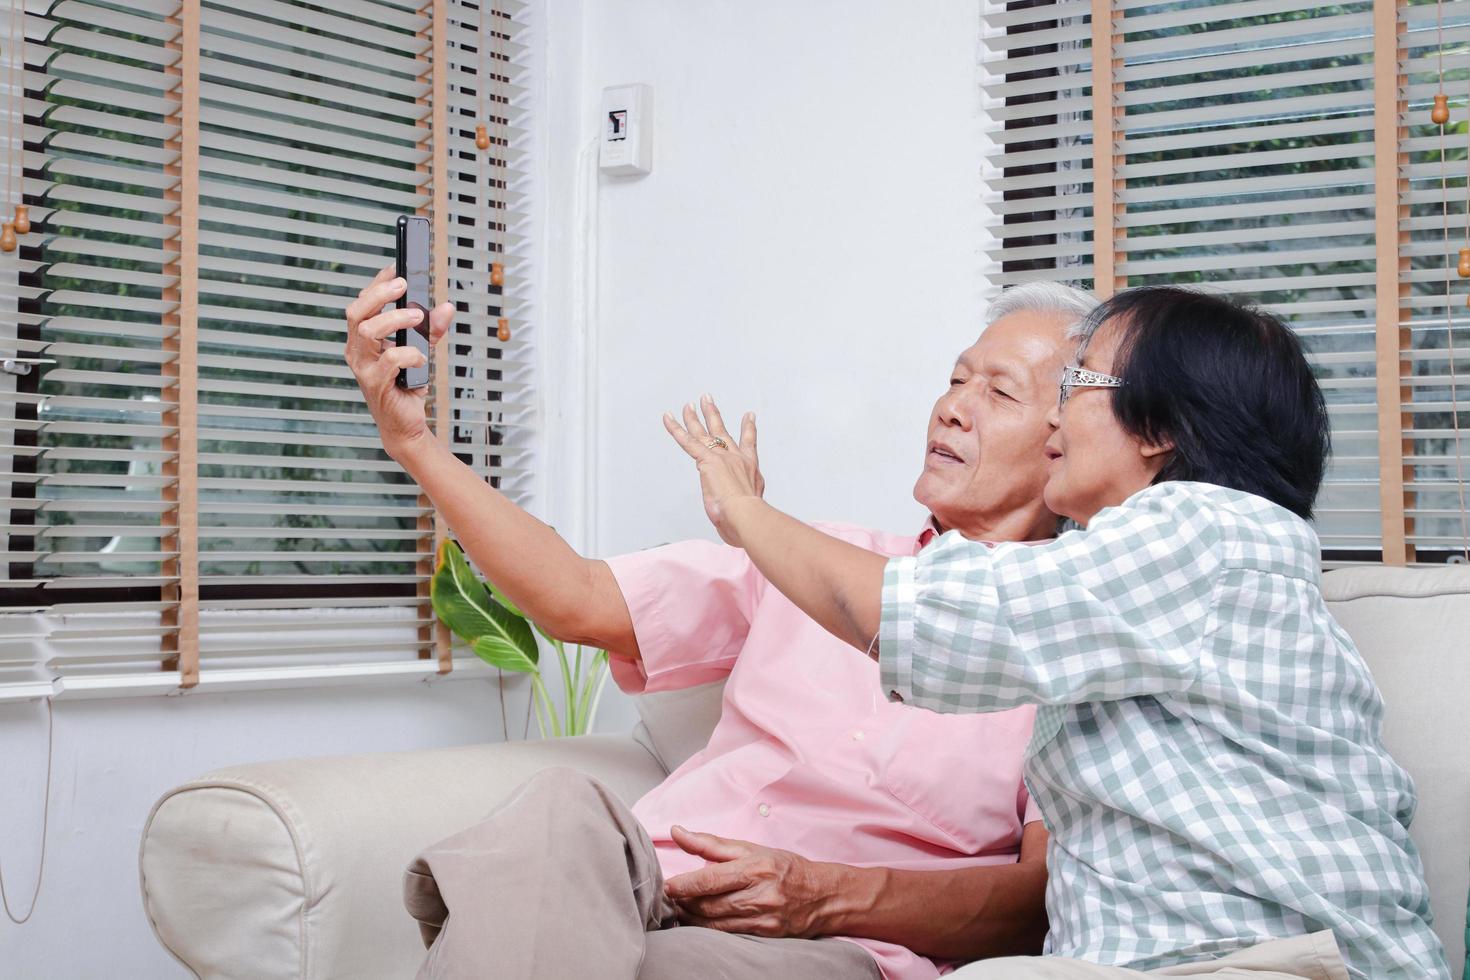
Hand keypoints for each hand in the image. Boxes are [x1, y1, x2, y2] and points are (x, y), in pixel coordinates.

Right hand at [343, 265, 455, 458]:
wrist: (404, 424)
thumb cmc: (407, 385)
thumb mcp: (423, 350)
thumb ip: (432, 329)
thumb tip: (447, 307)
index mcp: (363, 337)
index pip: (363, 302)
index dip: (378, 282)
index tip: (397, 267)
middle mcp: (357, 349)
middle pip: (357, 311)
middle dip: (380, 293)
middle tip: (403, 285)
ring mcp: (363, 367)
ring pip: (368, 331)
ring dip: (395, 319)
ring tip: (418, 318)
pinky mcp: (375, 383)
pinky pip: (389, 359)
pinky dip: (409, 353)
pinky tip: (422, 358)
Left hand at [662, 826, 835, 938]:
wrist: (823, 896)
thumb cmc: (784, 868)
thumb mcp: (751, 848)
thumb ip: (711, 843)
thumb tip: (677, 831)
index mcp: (756, 868)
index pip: (712, 879)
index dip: (685, 885)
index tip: (668, 886)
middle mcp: (761, 895)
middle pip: (710, 905)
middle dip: (685, 903)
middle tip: (670, 897)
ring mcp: (764, 919)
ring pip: (716, 924)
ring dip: (692, 918)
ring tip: (680, 909)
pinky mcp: (765, 935)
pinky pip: (728, 935)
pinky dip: (708, 930)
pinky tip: (698, 922)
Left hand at [663, 395, 764, 546]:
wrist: (748, 517)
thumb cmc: (749, 522)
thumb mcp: (749, 511)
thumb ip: (741, 510)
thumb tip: (735, 523)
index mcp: (750, 470)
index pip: (748, 445)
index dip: (749, 429)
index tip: (748, 416)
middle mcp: (737, 458)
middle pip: (722, 432)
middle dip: (714, 415)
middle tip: (709, 401)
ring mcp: (722, 457)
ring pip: (704, 432)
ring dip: (694, 417)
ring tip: (688, 404)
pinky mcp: (707, 461)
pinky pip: (688, 441)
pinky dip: (676, 428)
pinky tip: (668, 417)